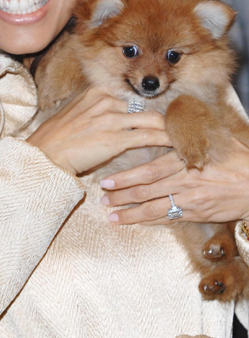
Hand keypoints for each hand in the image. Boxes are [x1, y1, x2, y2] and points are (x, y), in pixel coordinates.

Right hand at [27, 86, 169, 174]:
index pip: (133, 97)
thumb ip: (97, 110)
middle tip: (182, 125)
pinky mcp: (115, 139)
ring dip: (170, 130)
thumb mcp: (76, 114)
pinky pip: (148, 137)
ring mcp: (111, 119)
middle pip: (146, 107)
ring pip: (152, 121)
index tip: (166, 113)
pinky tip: (177, 146)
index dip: (151, 107)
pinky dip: (165, 142)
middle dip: (165, 117)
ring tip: (185, 136)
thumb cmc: (57, 139)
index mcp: (97, 92)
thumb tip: (118, 115)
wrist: (45, 155)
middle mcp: (106, 101)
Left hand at [100, 139, 248, 224]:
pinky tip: (134, 222)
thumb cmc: (237, 159)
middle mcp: (185, 181)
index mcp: (186, 160)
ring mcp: (190, 200)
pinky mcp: (196, 214)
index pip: (150, 170)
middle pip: (146, 190)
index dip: (126, 177)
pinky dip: (149, 221)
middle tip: (102, 196)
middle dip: (121, 195)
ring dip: (129, 212)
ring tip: (110, 214)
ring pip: (153, 208)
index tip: (107, 179)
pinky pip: (167, 218)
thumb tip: (173, 115)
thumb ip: (190, 132)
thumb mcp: (215, 138)